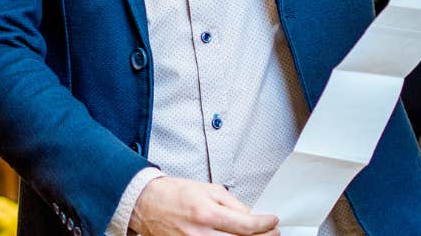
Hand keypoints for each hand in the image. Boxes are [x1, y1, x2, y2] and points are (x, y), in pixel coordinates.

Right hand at [132, 177, 278, 235]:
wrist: (146, 204)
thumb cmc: (175, 193)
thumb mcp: (207, 189)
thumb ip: (232, 203)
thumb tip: (251, 215)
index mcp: (206, 213)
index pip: (245, 225)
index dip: (264, 225)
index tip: (272, 221)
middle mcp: (200, 233)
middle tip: (273, 233)